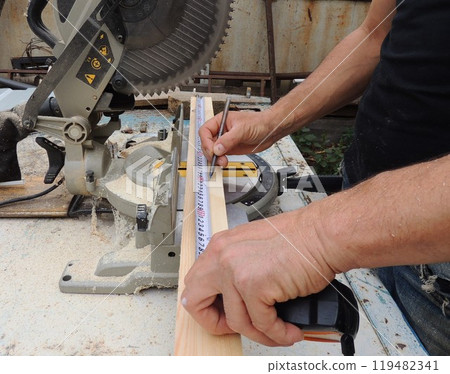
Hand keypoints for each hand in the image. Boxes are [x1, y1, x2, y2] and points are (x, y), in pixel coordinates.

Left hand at [181, 207, 337, 345]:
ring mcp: (235, 271)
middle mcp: (221, 256)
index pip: (195, 282)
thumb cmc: (299, 239)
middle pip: (194, 301)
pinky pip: (262, 324)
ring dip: (259, 333)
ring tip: (278, 332)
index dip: (208, 305)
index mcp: (220, 246)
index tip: (225, 313)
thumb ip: (238, 268)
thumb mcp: (255, 247)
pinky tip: (290, 331)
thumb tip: (237, 298)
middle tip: (236, 327)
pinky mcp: (254, 285)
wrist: (322, 234)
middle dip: (214, 322)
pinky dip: (278, 334)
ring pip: (236, 320)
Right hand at [199, 109, 279, 167]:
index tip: (213, 150)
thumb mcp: (242, 129)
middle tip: (218, 159)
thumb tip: (217, 149)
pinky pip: (220, 156)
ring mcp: (225, 141)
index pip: (205, 131)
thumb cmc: (258, 123)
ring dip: (215, 158)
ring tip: (222, 162)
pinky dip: (219, 161)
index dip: (206, 141)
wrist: (270, 130)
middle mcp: (221, 131)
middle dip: (210, 152)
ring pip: (212, 151)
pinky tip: (223, 163)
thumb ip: (228, 139)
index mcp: (220, 121)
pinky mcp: (230, 149)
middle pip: (206, 142)